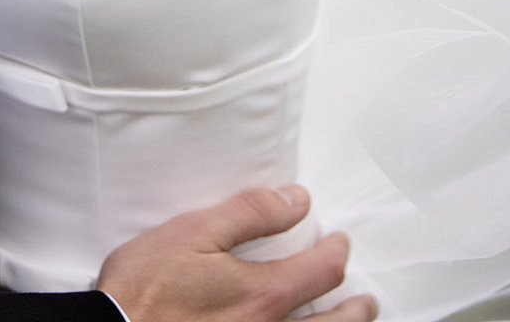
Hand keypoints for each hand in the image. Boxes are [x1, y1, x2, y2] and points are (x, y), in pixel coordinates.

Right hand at [96, 185, 376, 321]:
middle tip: (364, 297)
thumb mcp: (192, 233)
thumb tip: (295, 200)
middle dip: (355, 306)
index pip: (322, 270)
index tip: (339, 241)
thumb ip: (248, 214)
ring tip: (352, 321)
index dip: (337, 251)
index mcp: (263, 294)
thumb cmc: (145, 290)